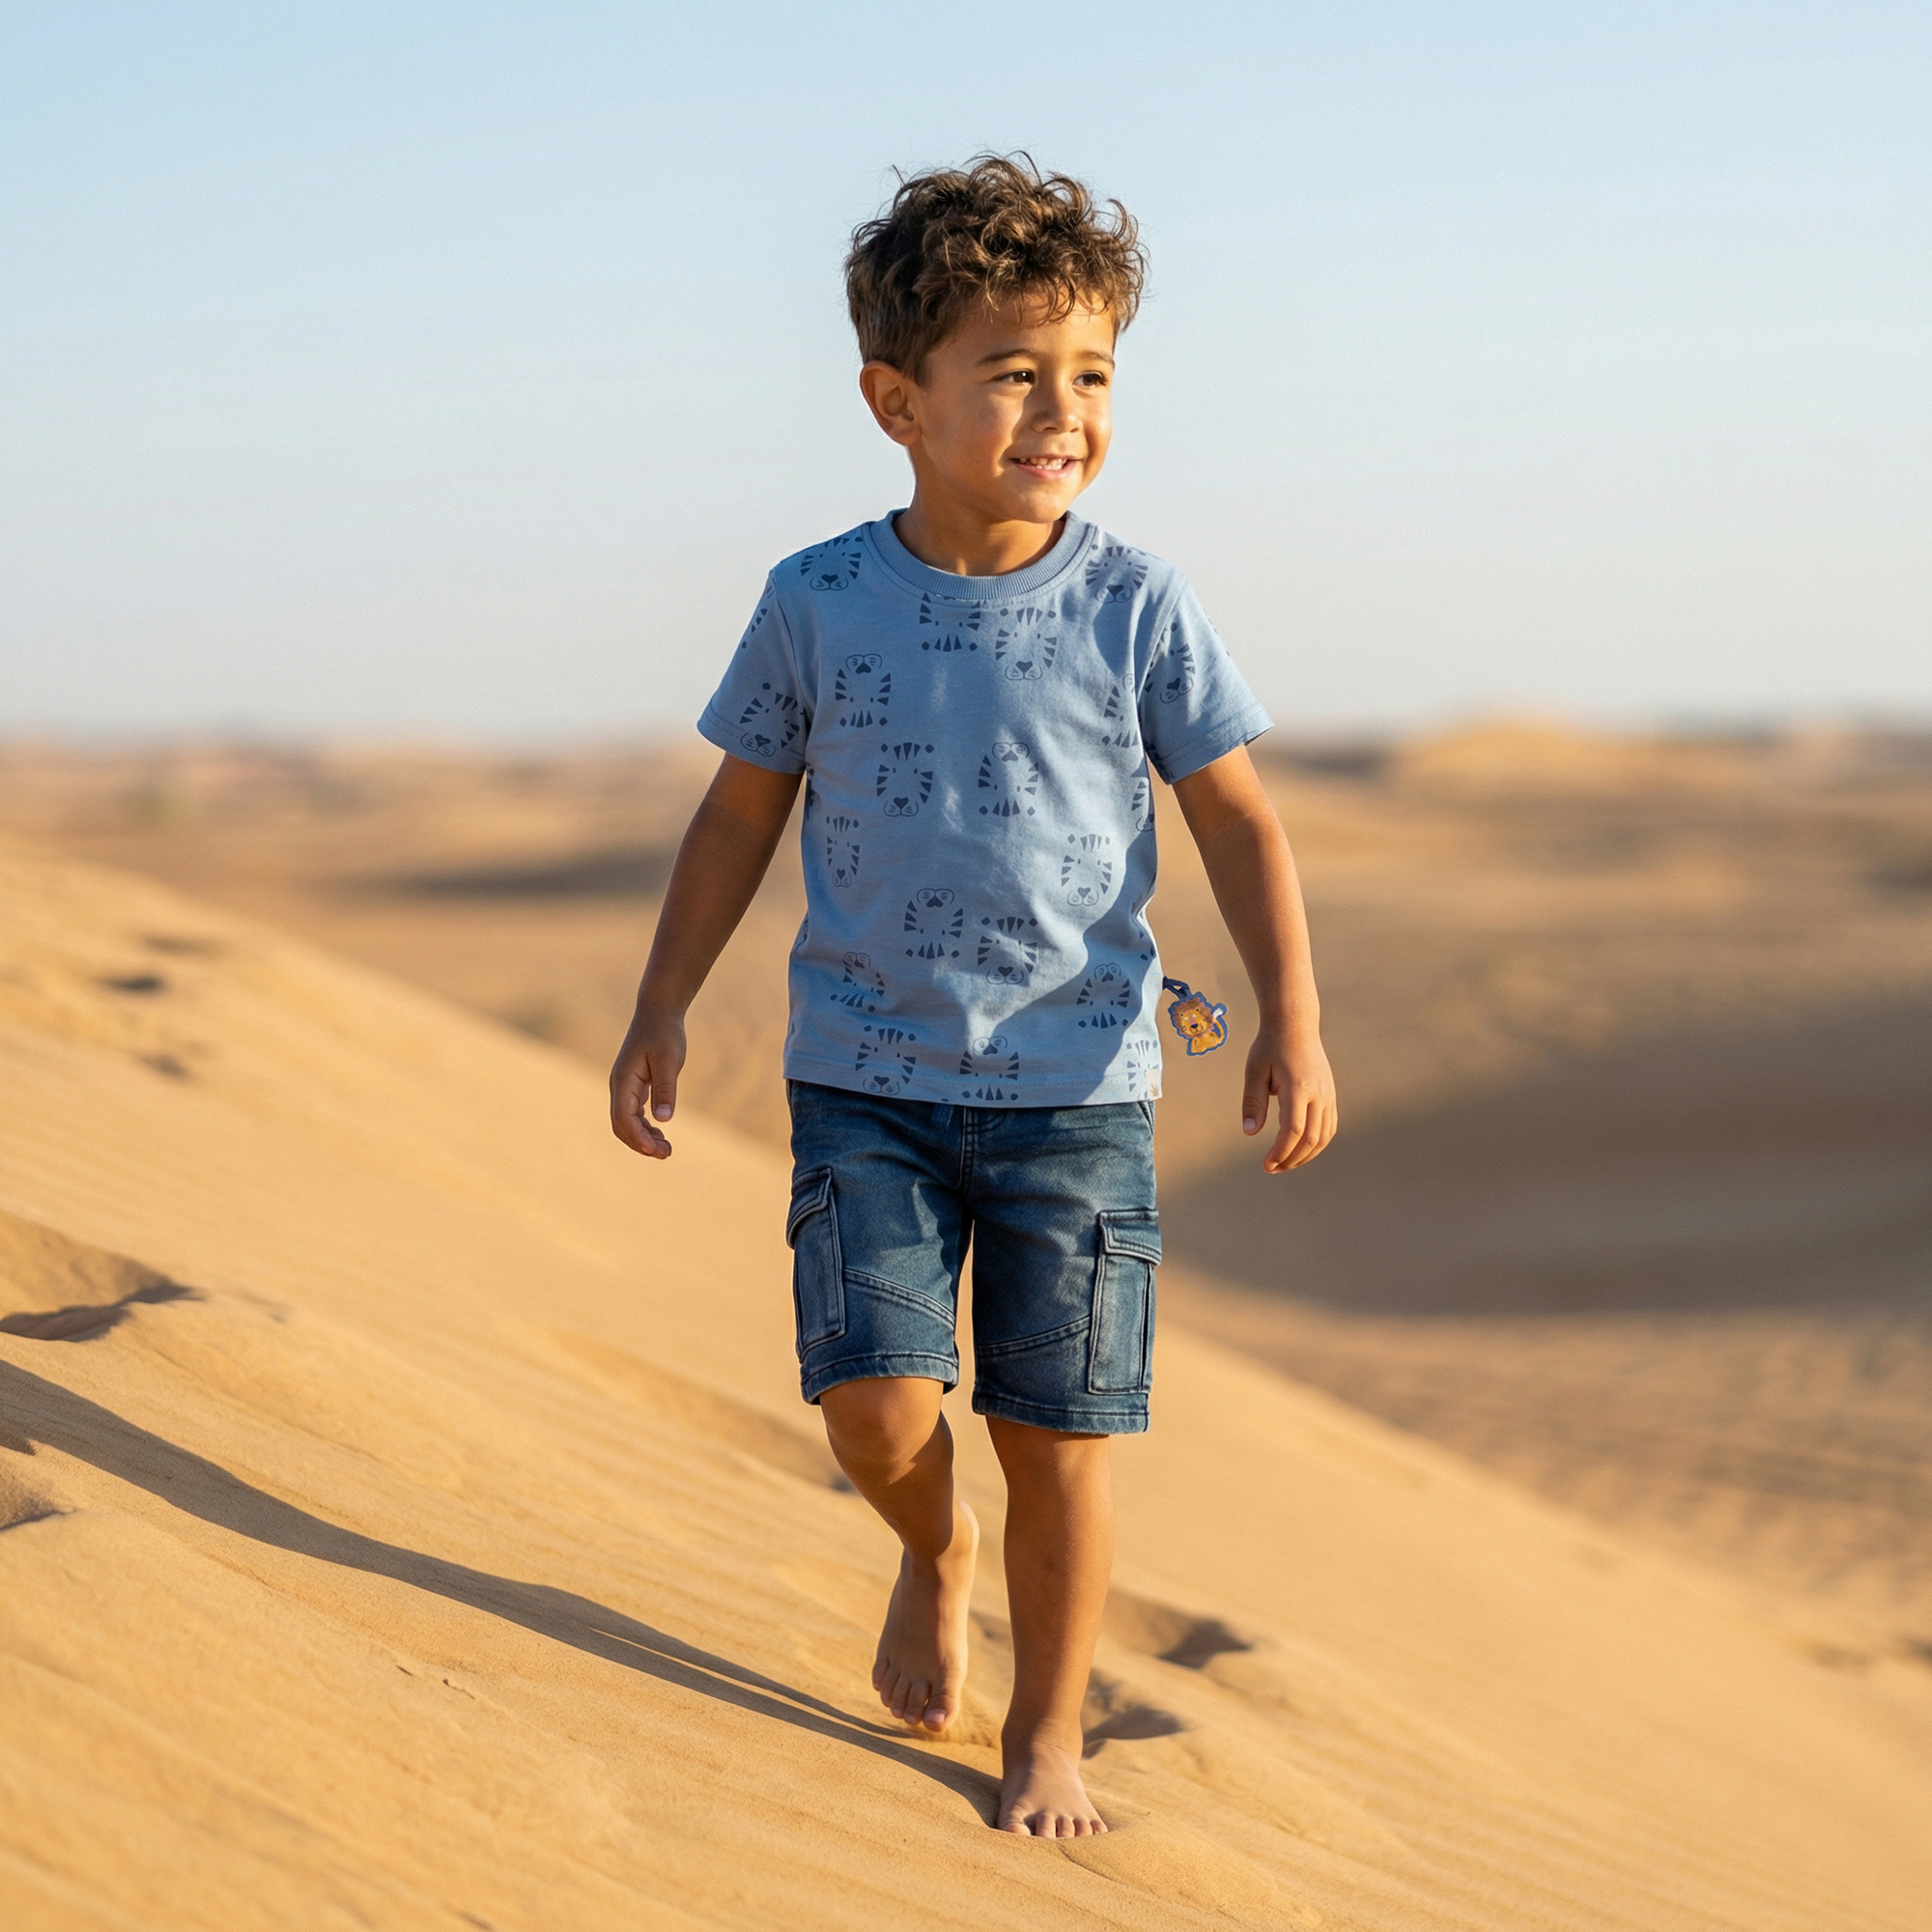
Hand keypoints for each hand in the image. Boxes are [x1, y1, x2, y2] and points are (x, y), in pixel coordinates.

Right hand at [609, 1007, 685, 1159]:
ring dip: (643, 1138)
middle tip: (667, 1154)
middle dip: (640, 1144)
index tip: (657, 1150)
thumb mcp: (668, 1060)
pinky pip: (633, 1114)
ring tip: (666, 1150)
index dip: (638, 1137)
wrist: (658, 1012)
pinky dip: (644, 1127)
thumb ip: (665, 1089)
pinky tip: (660, 1133)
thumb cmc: (664, 1033)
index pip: (623, 1118)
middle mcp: (619, 1086)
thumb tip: (664, 1119)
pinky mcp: (633, 1086)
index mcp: (623, 1081)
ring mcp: (624, 1087)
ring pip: (626, 1122)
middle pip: (621, 1126)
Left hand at [1241, 1023, 1337, 1173]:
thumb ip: (1253, 1102)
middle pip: (1310, 1139)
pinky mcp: (1331, 1095)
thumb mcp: (1254, 1071)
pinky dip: (1317, 1143)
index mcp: (1298, 1088)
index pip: (1293, 1131)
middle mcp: (1318, 1094)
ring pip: (1324, 1136)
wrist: (1296, 1024)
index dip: (1280, 1153)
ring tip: (1285, 1163)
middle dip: (1291, 1159)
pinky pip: (1329, 1126)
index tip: (1266, 1165)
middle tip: (1271, 1169)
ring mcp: (1328, 1095)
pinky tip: (1300, 1149)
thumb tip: (1250, 1132)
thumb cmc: (1270, 1046)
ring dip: (1305, 1155)